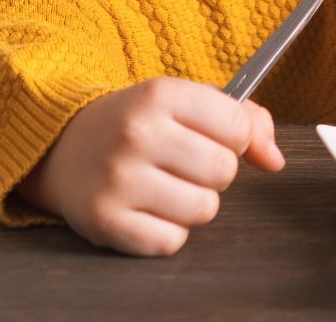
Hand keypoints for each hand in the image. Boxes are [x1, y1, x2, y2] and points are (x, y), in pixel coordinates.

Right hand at [13, 76, 285, 255]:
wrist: (60, 146)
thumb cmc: (138, 123)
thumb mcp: (185, 101)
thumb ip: (245, 119)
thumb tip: (275, 160)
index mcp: (160, 94)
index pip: (238, 127)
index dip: (234, 138)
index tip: (211, 136)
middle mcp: (137, 134)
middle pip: (224, 171)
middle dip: (214, 171)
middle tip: (183, 163)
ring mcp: (117, 180)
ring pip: (204, 209)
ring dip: (193, 203)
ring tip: (165, 186)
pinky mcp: (104, 222)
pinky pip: (171, 242)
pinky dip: (166, 232)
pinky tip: (147, 209)